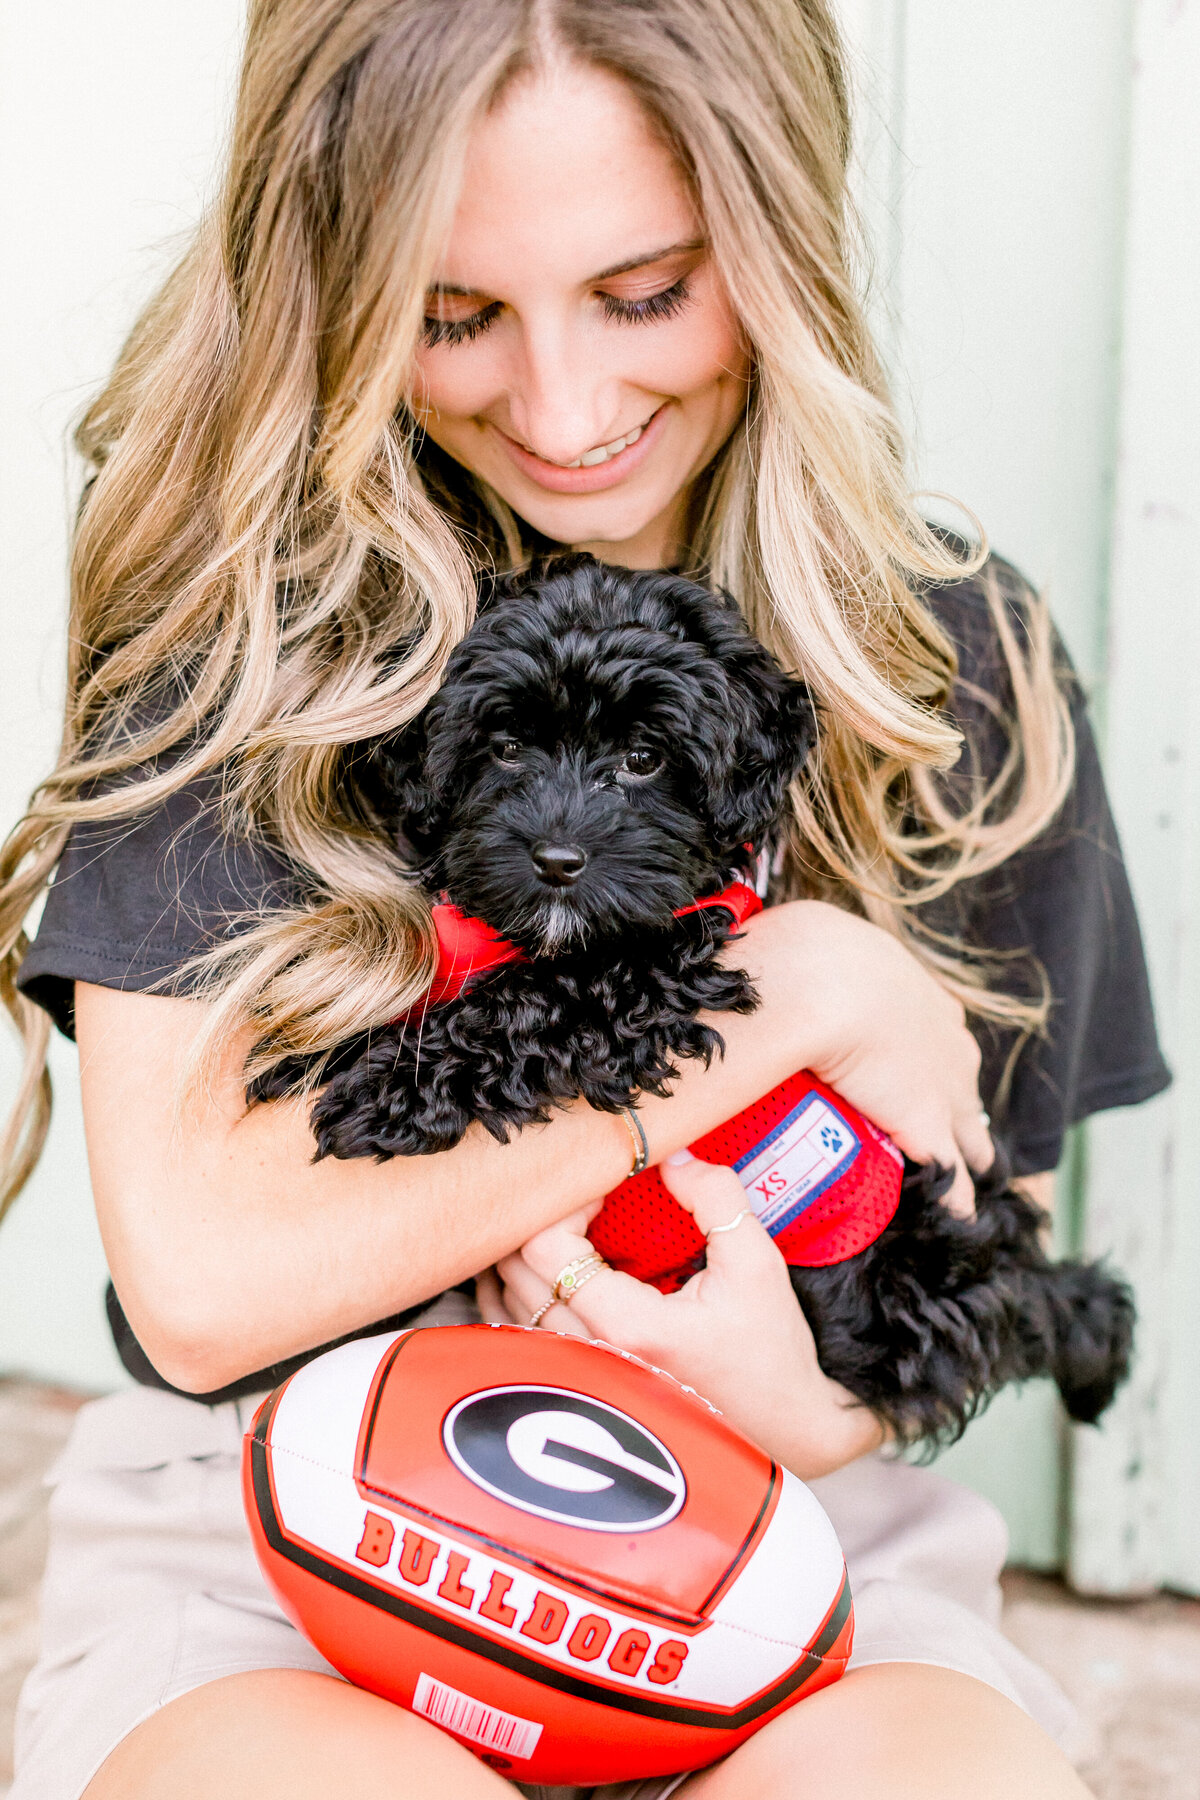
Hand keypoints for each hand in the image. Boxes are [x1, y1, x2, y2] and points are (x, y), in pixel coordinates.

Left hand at [481, 1153, 884, 1480]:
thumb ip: (716, 1199)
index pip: (547, 1247)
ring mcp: (580, 1377)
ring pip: (508, 1300)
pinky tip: (550, 1269)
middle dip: (542, 1219)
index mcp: (631, 1326)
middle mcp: (593, 1357)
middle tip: (583, 1199)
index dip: (564, 1202)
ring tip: (566, 1227)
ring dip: (524, 1253)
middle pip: (515, 1270)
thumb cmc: (770, 1353)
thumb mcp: (756, 1263)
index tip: (604, 1187)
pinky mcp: (578, 1386)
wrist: (783, 1429)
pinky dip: (519, 1290)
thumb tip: (671, 1156)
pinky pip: (517, 1332)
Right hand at [737, 903, 992, 1215]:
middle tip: (944, 1132)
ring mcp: (946, 1089)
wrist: (823, 979)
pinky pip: (954, 1173)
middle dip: (958, 1110)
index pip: (941, 1041)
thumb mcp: (813, 943)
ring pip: (970, 1132)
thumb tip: (744, 965)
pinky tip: (955, 1216)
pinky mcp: (929, 1127)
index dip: (930, 1062)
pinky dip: (956, 1198)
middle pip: (964, 1088)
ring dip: (963, 1154)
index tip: (911, 1073)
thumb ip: (792, 959)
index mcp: (923, 1000)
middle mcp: (949, 1044)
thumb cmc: (812, 953)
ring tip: (956, 1179)